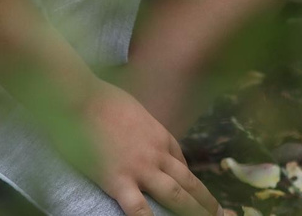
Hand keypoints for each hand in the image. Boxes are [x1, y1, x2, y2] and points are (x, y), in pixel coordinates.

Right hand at [81, 82, 225, 215]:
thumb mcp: (136, 110)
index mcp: (161, 137)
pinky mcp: (118, 180)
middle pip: (188, 182)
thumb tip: (148, 140)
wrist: (82, 98)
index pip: (182, 164)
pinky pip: (138, 208)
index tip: (196, 195)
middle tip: (219, 214)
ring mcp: (140, 168)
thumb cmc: (104, 100)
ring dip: (192, 211)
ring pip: (175, 195)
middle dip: (205, 201)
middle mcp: (158, 154)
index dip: (191, 183)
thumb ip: (146, 130)